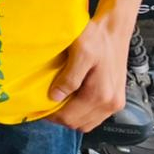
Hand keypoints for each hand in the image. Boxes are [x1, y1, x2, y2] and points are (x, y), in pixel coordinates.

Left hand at [48, 16, 129, 130]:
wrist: (114, 30)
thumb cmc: (97, 37)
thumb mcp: (80, 53)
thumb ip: (69, 78)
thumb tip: (55, 97)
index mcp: (101, 94)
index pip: (70, 118)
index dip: (51, 115)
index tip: (38, 107)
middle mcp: (110, 103)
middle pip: (79, 124)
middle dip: (60, 117)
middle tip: (44, 104)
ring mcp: (114, 102)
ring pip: (87, 122)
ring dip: (71, 115)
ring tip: (56, 101)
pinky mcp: (115, 98)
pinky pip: (95, 115)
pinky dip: (82, 111)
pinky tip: (71, 98)